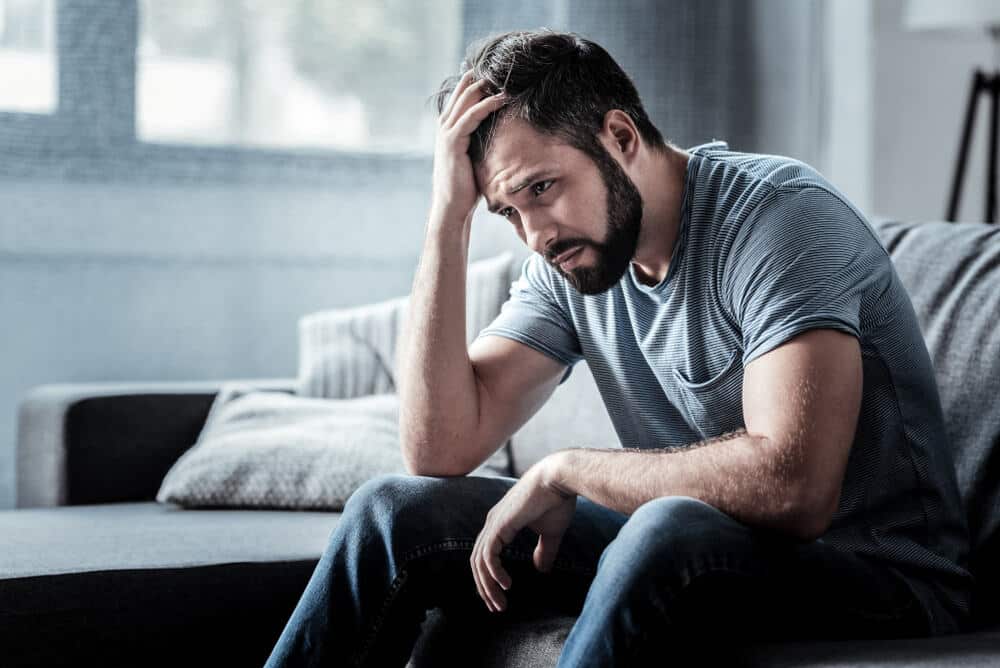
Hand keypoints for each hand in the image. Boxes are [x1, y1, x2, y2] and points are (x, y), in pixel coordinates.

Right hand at [431, 69, 506, 223]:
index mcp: (449, 128)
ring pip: (467, 99)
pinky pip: (471, 116)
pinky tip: (502, 99)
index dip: (479, 83)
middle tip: (505, 68)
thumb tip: (505, 137)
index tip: (500, 74)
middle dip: (483, 78)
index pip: (463, 96)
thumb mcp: (476, 158)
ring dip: (486, 87)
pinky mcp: (452, 141)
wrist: (452, 206)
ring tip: (506, 77)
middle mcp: (445, 126)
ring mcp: (446, 132)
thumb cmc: (466, 187)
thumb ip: (483, 143)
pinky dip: (487, 105)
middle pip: (463, 91)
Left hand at [470, 460, 576, 612]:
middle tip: (496, 607)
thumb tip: (540, 570)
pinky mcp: (499, 525)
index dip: (489, 578)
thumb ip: (543, 551)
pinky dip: (493, 573)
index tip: (500, 598)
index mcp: (500, 523)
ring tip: (500, 603)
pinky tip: (506, 585)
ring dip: (487, 586)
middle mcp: (492, 523)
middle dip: (484, 587)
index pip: (485, 556)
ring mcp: (493, 523)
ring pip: (479, 562)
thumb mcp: (551, 533)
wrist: (560, 478)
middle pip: (477, 562)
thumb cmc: (557, 500)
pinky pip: (488, 555)